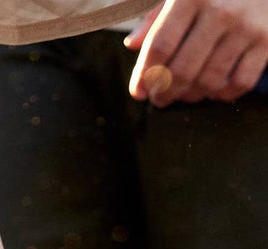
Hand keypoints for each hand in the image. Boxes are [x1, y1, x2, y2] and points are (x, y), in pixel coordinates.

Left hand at [126, 0, 267, 103]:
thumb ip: (157, 15)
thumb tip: (132, 44)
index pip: (160, 46)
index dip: (144, 75)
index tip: (138, 91)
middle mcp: (221, 11)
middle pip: (182, 70)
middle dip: (164, 93)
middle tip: (159, 98)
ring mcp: (247, 26)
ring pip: (209, 81)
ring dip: (190, 96)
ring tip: (184, 93)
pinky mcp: (267, 39)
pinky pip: (240, 83)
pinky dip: (222, 94)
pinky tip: (213, 89)